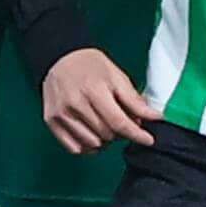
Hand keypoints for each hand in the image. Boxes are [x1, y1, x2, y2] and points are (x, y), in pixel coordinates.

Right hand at [37, 46, 161, 153]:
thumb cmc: (91, 66)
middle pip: (107, 134)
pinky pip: (74, 148)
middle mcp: (74, 104)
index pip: (118, 122)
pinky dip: (88, 146)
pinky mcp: (51, 122)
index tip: (148, 139)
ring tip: (107, 126)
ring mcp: (60, 115)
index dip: (136, 134)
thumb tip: (154, 117)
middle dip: (122, 133)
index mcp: (93, 90)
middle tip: (123, 122)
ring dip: (106, 141)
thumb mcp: (117, 76)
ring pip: (92, 144)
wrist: (60, 58)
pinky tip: (93, 134)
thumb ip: (134, 100)